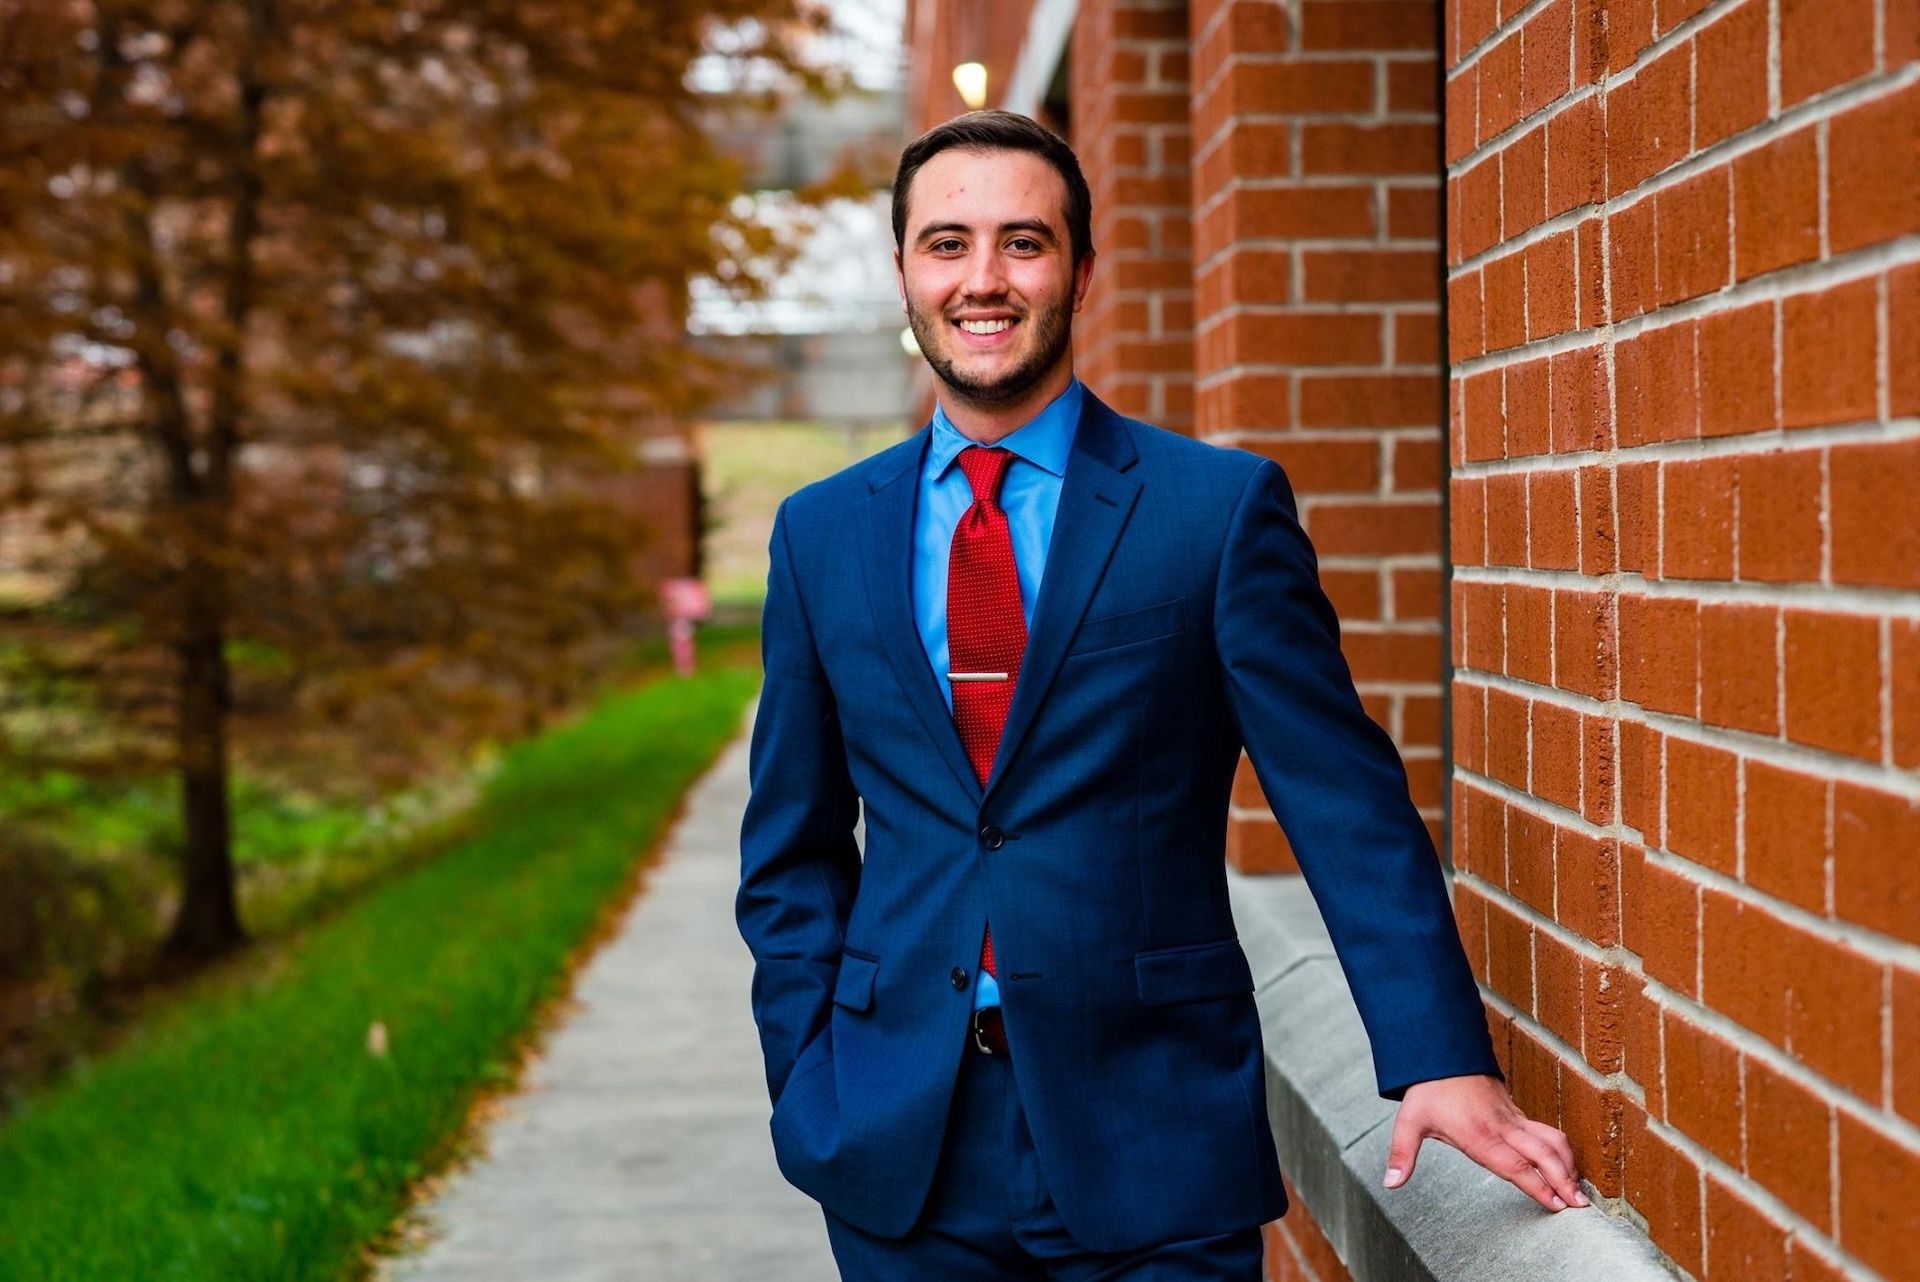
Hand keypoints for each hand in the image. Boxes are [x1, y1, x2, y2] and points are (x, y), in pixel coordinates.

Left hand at [1382, 1073, 1588, 1211]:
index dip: (1537, 1185)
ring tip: (1578, 1190)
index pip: (1515, 1165)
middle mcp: (1502, 1128)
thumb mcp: (1409, 1121)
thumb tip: (1390, 1182)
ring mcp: (1513, 1118)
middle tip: (1579, 1205)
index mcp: (1479, 1135)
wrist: (1442, 1051)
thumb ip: (1402, 1154)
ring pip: (1550, 1140)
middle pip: (1542, 1154)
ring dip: (1567, 1163)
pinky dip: (1560, 1149)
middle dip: (1563, 1180)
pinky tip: (1565, 1165)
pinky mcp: (1516, 1111)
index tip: (1555, 1204)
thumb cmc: (1428, 1089)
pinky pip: (1546, 1130)